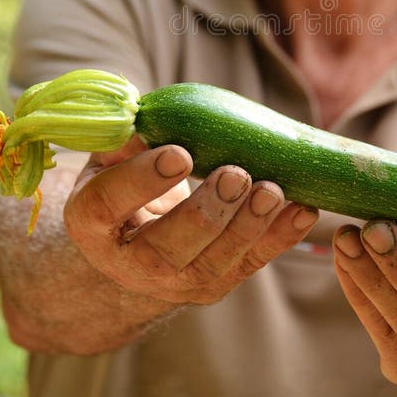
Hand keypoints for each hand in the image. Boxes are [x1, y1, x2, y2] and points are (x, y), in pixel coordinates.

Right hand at [64, 138, 318, 304]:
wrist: (132, 251)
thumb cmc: (123, 190)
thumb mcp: (109, 163)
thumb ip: (126, 140)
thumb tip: (149, 115)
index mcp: (93, 223)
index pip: (111, 203)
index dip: (143, 180)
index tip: (179, 154)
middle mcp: (131, 263)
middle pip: (168, 248)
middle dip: (206, 212)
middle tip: (236, 174)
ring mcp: (178, 280)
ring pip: (215, 262)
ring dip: (249, 225)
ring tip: (272, 189)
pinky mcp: (218, 282)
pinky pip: (252, 262)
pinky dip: (281, 238)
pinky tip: (304, 210)